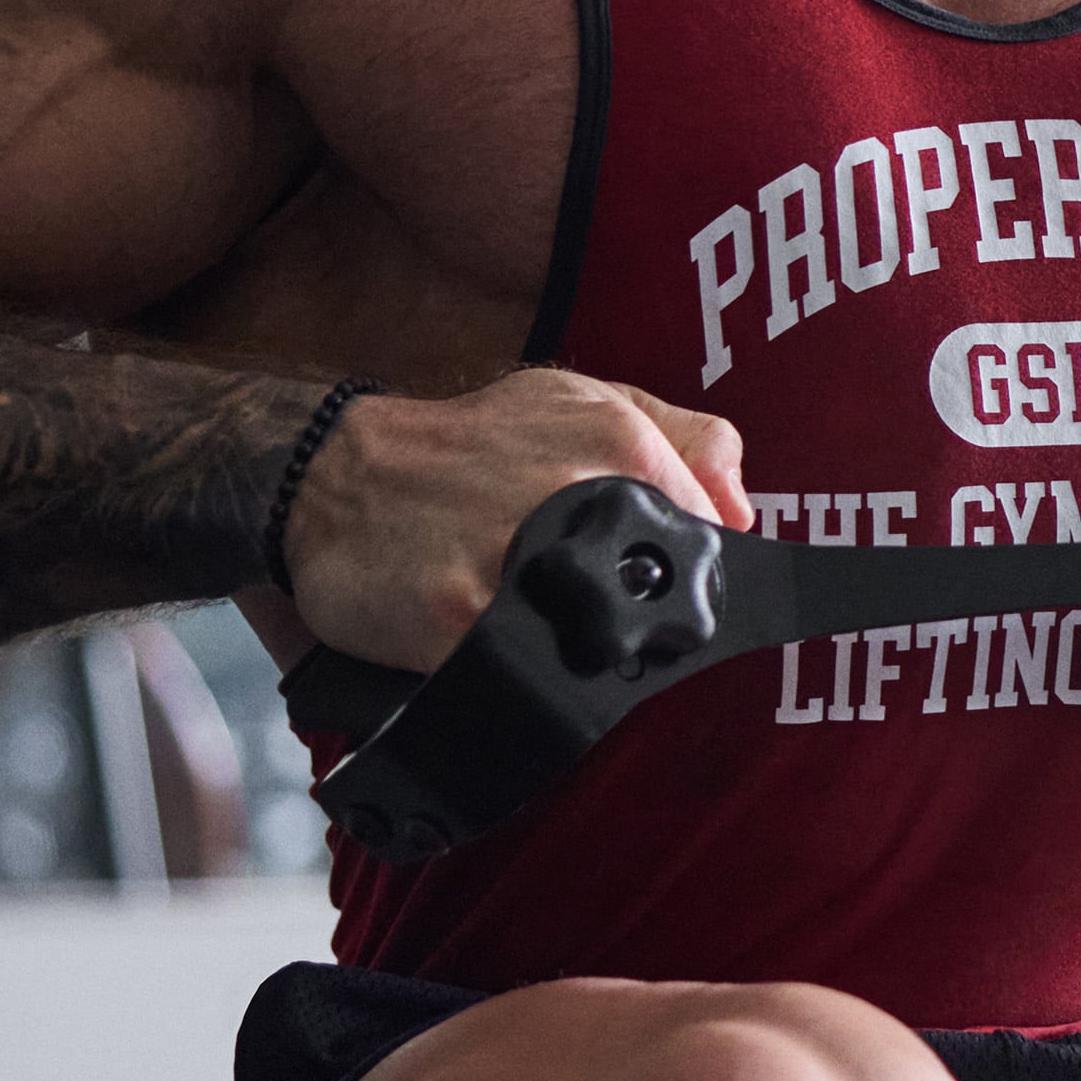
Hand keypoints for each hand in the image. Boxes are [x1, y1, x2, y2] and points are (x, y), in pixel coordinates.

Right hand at [280, 367, 750, 673]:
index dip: (703, 578)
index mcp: (619, 440)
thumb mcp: (584, 401)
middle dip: (647, 623)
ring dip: (590, 654)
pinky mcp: (461, 623)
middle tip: (600, 611)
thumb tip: (746, 512)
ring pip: (606, 650)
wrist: (333, 477)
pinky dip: (528, 676)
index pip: (719, 543)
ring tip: (550, 628)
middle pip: (670, 605)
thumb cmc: (470, 445)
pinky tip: (503, 647)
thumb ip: (687, 441)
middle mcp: (577, 494)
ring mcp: (517, 563)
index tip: (672, 589)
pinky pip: (529, 678)